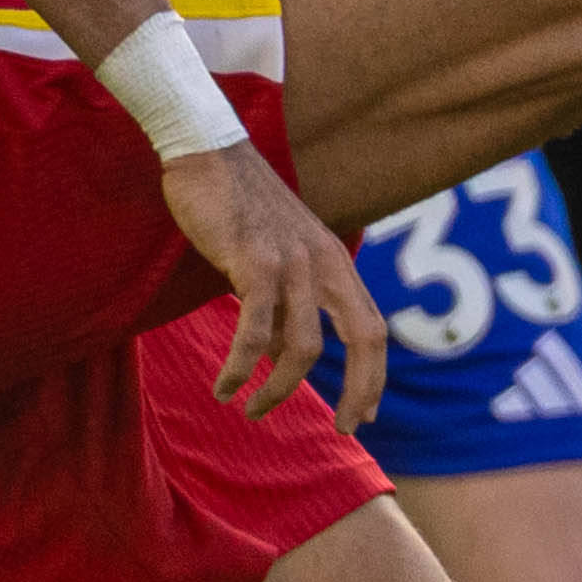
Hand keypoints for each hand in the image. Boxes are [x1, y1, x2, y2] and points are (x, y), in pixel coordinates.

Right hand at [161, 140, 385, 425]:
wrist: (207, 152)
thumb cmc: (239, 208)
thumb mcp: (276, 257)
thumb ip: (286, 306)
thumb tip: (282, 361)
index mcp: (336, 261)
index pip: (373, 328)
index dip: (374, 376)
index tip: (365, 415)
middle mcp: (325, 263)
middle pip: (365, 339)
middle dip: (360, 391)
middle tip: (343, 429)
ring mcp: (293, 262)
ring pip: (303, 348)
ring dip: (278, 390)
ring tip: (252, 411)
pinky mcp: (254, 262)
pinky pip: (254, 333)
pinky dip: (240, 368)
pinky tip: (224, 386)